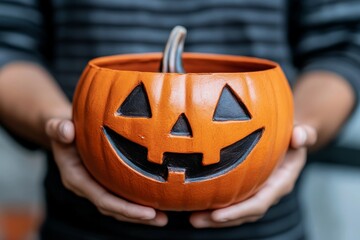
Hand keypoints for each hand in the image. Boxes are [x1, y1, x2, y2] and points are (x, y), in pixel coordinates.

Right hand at [45, 118, 167, 225]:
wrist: (64, 133)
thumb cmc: (63, 128)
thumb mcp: (57, 126)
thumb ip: (58, 129)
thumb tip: (66, 131)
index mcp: (76, 179)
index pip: (102, 199)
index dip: (124, 208)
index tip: (147, 213)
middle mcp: (87, 187)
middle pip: (113, 208)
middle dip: (137, 216)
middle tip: (162, 219)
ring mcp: (96, 186)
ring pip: (119, 206)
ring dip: (140, 214)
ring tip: (164, 218)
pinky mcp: (105, 182)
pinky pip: (122, 195)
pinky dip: (138, 201)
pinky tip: (158, 201)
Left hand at [189, 125, 316, 227]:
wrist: (288, 140)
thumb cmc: (291, 136)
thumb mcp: (300, 133)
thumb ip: (303, 134)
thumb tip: (298, 137)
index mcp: (280, 183)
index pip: (259, 203)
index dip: (239, 211)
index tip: (217, 215)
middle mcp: (267, 192)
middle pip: (242, 213)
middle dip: (219, 219)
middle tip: (195, 220)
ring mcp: (255, 192)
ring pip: (234, 211)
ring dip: (212, 217)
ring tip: (191, 217)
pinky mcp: (245, 189)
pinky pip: (229, 200)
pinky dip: (213, 204)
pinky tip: (194, 202)